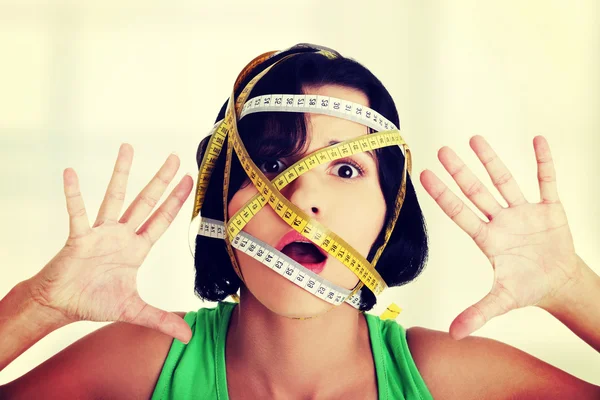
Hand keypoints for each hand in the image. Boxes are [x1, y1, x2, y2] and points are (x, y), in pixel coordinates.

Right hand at [27, 144, 193, 342]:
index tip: (189, 180)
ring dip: (122, 174)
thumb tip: (188, 334)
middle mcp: (121, 235)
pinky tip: (71, 173)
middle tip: (175, 157)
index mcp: (136, 248)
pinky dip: (74, 194)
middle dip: (161, 180)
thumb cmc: (94, 301)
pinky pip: (76, 213)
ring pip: (114, 198)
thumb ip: (161, 319)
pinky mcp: (78, 238)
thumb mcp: (134, 311)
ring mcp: (100, 233)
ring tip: (128, 148)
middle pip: (146, 201)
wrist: (61, 304)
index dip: (177, 201)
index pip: (162, 219)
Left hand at [420, 135, 579, 339]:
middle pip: (477, 192)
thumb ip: (478, 313)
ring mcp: (524, 212)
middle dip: (460, 172)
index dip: (443, 195)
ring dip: (491, 160)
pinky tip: (538, 141)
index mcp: (487, 239)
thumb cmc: (527, 289)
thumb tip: (454, 335)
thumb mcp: (502, 301)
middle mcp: (501, 220)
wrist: (558, 284)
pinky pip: (547, 181)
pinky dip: (544, 162)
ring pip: (505, 181)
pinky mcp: (549, 209)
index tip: (425, 176)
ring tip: (474, 138)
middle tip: (442, 150)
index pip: (460, 212)